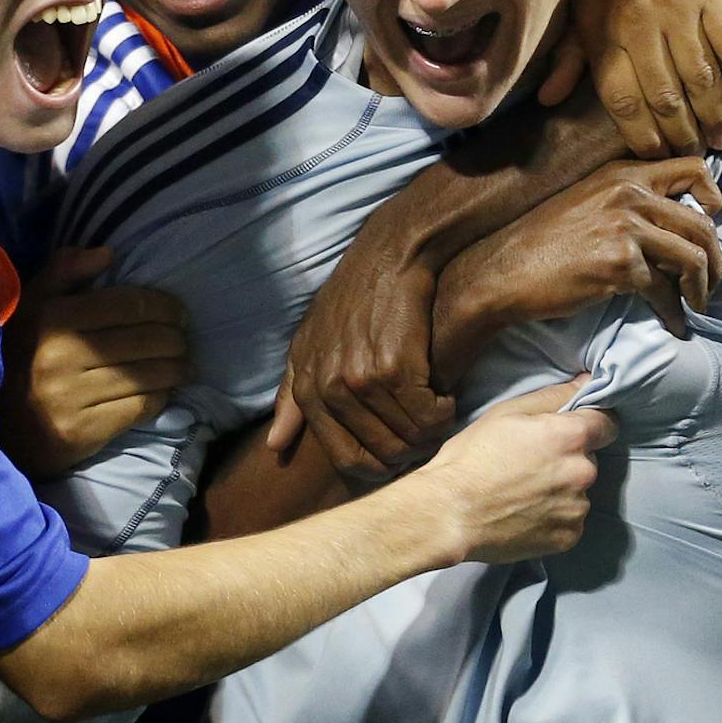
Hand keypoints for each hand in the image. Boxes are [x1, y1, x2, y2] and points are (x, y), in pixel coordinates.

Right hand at [0, 247, 189, 475]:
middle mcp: (61, 356)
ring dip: (176, 368)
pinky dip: (160, 396)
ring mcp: (70, 397)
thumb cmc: (22, 354)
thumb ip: (65, 270)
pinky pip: (138, 408)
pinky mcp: (80, 431)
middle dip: (176, 337)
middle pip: (145, 340)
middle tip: (183, 339)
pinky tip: (163, 390)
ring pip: (147, 375)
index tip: (178, 312)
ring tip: (183, 365)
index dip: (163, 306)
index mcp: (51, 319)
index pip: (127, 305)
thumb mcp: (32, 304)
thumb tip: (108, 253)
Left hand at [267, 211, 452, 478]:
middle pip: (381, 454)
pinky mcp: (397, 368)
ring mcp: (363, 380)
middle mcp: (331, 389)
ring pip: (408, 439)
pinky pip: (429, 417)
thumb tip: (275, 446)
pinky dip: (443, 415)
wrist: (390, 256)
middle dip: (409, 453)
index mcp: (310, 389)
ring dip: (430, 435)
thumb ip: (292, 396)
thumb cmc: (352, 300)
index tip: (398, 455)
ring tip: (438, 417)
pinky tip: (446, 399)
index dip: (377, 466)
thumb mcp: (308, 343)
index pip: (345, 458)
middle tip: (426, 438)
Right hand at [419, 377, 615, 564]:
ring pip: (579, 491)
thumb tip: (587, 382)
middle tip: (531, 463)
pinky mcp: (569, 538)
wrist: (450, 513)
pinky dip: (555, 516)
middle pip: (589, 458)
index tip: (570, 429)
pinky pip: (571, 520)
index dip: (591, 423)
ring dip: (562, 489)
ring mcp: (577, 509)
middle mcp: (583, 473)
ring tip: (524, 492)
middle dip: (568, 458)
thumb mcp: (507, 413)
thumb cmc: (473, 456)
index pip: (608, 423)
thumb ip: (554, 396)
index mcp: (571, 437)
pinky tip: (525, 513)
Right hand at [439, 158, 721, 344]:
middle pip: (702, 222)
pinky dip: (674, 313)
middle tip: (711, 283)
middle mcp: (629, 193)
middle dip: (716, 259)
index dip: (714, 197)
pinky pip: (665, 292)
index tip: (714, 222)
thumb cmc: (542, 242)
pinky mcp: (620, 265)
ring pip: (694, 257)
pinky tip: (673, 325)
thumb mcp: (588, 203)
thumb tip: (671, 225)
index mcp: (623, 174)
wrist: (504, 271)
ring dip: (703, 288)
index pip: (694, 167)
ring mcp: (626, 228)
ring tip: (697, 305)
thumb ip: (628, 203)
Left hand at [554, 0, 721, 156]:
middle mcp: (638, 24)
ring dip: (713, 117)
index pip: (621, 100)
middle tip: (693, 157)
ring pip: (700, 79)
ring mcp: (679, 8)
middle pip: (664, 97)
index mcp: (602, 28)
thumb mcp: (579, 1)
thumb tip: (548, 101)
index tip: (655, 157)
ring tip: (720, 142)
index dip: (640, 136)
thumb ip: (569, 53)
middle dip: (680, 135)